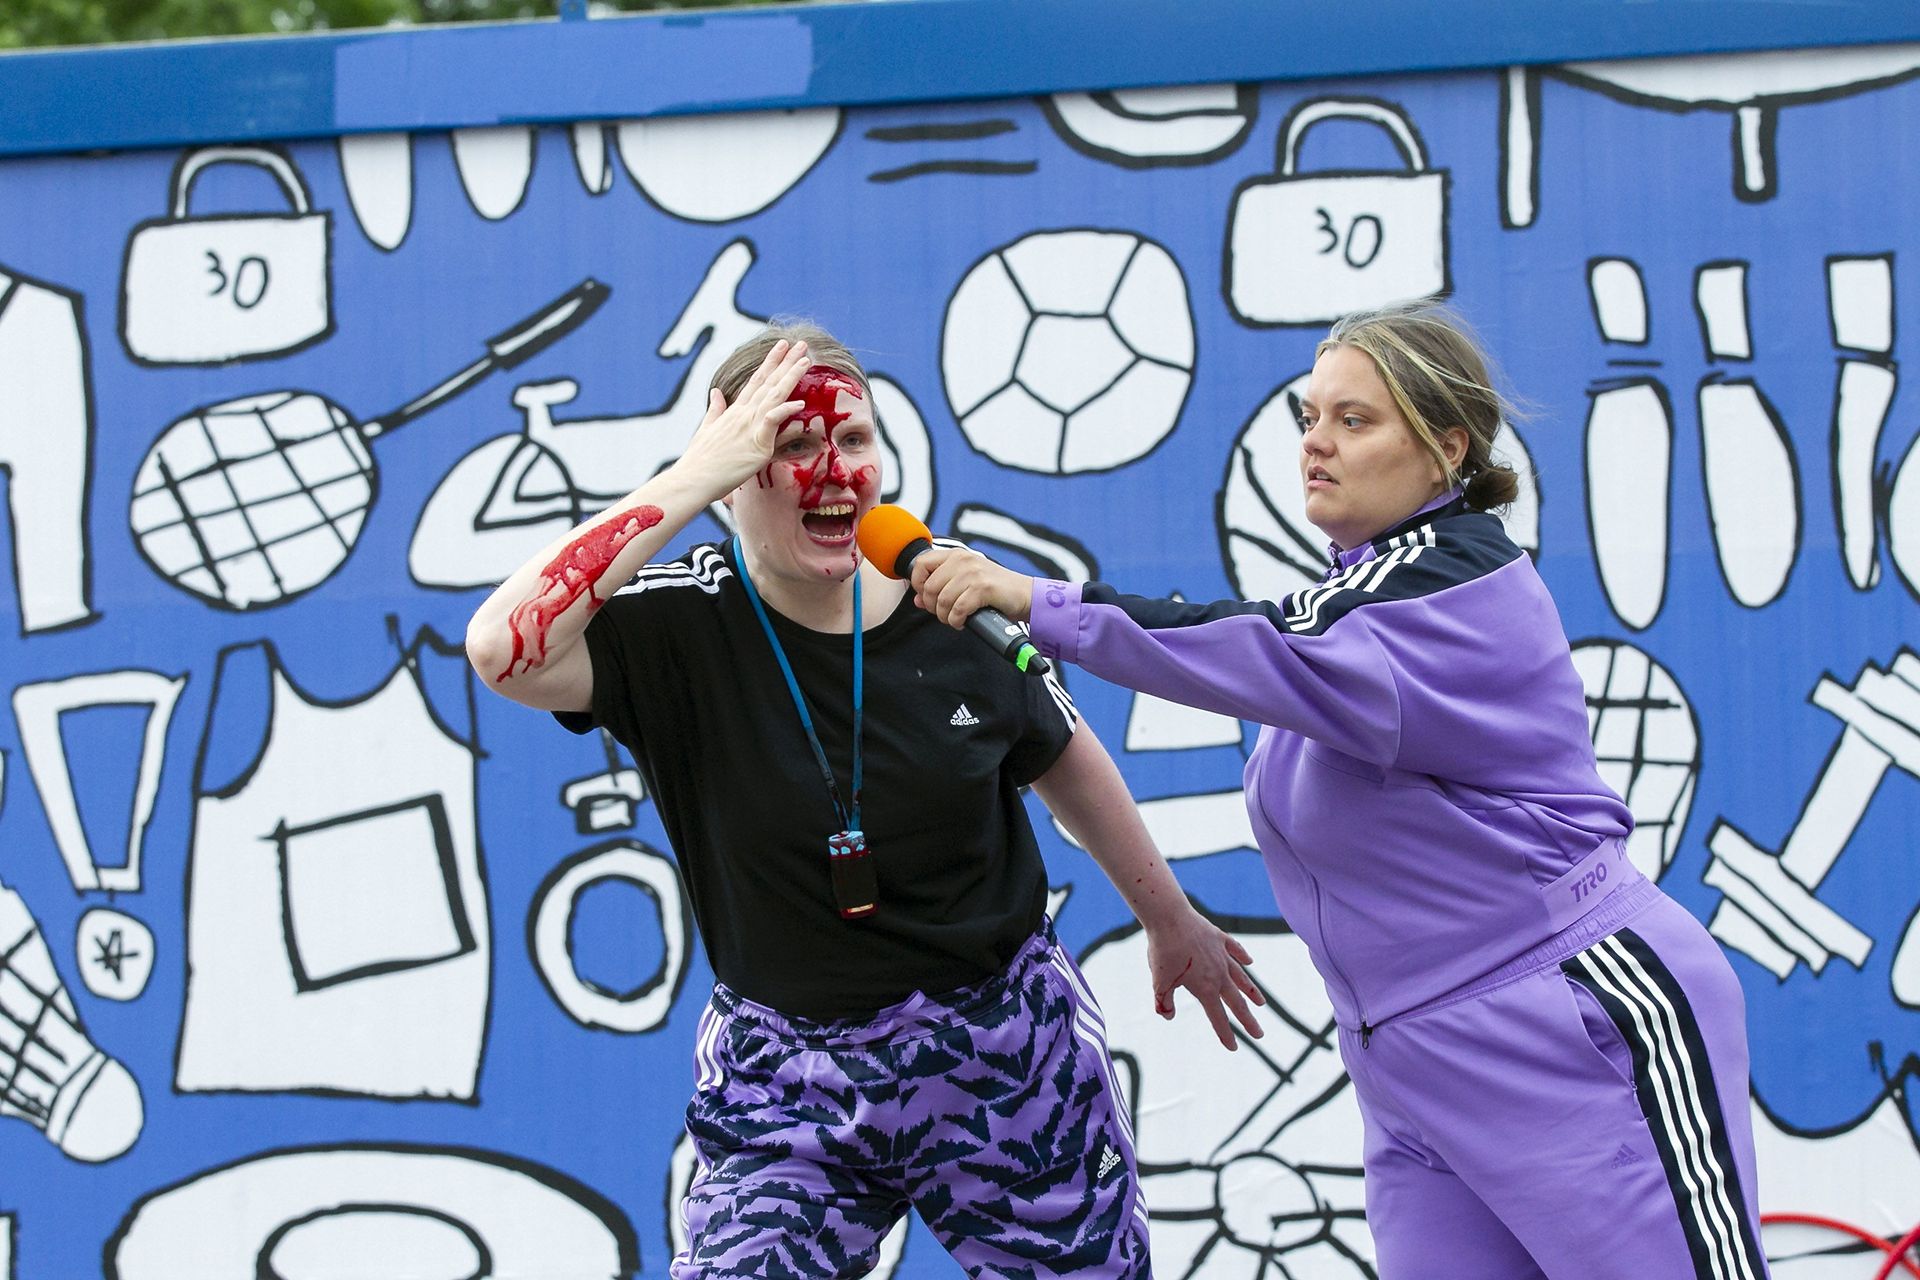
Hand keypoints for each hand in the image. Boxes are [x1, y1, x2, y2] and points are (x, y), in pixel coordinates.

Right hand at [675, 339, 811, 497]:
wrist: (693, 479)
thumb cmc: (700, 460)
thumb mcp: (707, 429)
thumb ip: (716, 409)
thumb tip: (716, 392)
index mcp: (735, 411)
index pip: (756, 381)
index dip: (770, 362)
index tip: (782, 347)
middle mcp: (743, 414)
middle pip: (769, 383)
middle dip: (786, 362)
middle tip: (801, 344)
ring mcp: (749, 427)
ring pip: (773, 396)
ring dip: (790, 377)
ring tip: (805, 361)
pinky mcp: (755, 444)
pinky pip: (771, 423)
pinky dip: (784, 411)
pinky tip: (799, 403)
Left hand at [910, 545, 1034, 626]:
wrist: (1024, 594)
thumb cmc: (994, 589)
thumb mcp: (965, 582)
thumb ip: (940, 587)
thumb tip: (918, 600)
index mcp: (955, 555)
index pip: (921, 564)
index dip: (917, 584)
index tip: (927, 597)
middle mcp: (962, 560)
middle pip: (929, 587)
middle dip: (933, 607)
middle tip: (944, 613)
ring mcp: (973, 573)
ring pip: (942, 600)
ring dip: (945, 617)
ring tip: (954, 618)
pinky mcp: (982, 588)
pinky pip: (957, 610)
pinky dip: (956, 621)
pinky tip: (963, 621)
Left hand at [1145, 908, 1264, 1050]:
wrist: (1170, 918)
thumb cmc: (1163, 951)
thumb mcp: (1159, 982)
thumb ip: (1164, 1002)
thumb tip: (1168, 1016)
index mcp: (1205, 988)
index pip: (1217, 1017)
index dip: (1225, 1034)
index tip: (1233, 1047)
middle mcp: (1219, 974)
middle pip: (1236, 1002)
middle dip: (1248, 1020)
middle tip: (1260, 1034)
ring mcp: (1221, 955)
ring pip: (1241, 977)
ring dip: (1251, 992)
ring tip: (1261, 1003)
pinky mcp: (1219, 937)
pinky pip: (1235, 949)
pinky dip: (1243, 956)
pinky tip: (1249, 962)